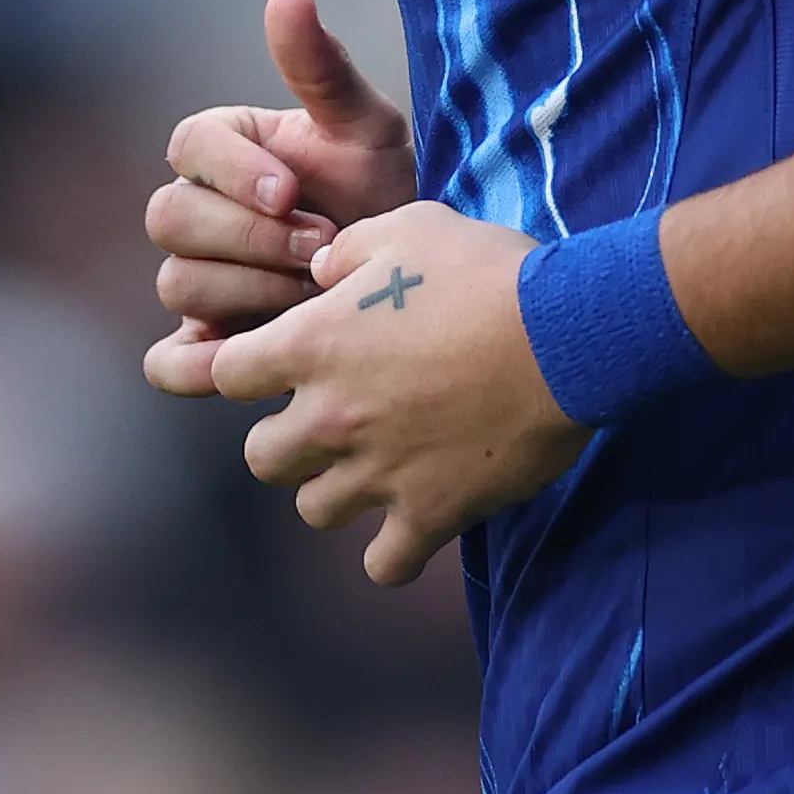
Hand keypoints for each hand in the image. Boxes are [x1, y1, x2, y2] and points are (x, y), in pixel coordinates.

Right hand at [144, 0, 416, 398]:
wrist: (410, 281)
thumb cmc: (381, 192)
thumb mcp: (366, 129)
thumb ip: (323, 68)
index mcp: (223, 150)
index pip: (188, 145)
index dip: (233, 171)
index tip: (293, 191)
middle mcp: (197, 212)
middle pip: (171, 218)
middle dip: (249, 236)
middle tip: (321, 248)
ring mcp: (197, 278)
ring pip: (178, 283)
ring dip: (249, 291)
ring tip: (316, 293)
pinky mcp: (206, 344)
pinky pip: (167, 361)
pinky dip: (196, 364)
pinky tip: (255, 353)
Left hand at [208, 202, 583, 583]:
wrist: (567, 334)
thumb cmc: (487, 272)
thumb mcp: (410, 228)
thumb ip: (348, 251)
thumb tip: (319, 274)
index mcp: (312, 345)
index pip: (226, 375)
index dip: (250, 368)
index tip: (285, 365)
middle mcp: (329, 417)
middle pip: (261, 458)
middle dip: (289, 440)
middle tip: (333, 420)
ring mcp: (377, 473)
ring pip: (314, 510)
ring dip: (337, 490)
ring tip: (375, 467)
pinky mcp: (430, 513)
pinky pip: (385, 564)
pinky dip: (393, 551)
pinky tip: (412, 523)